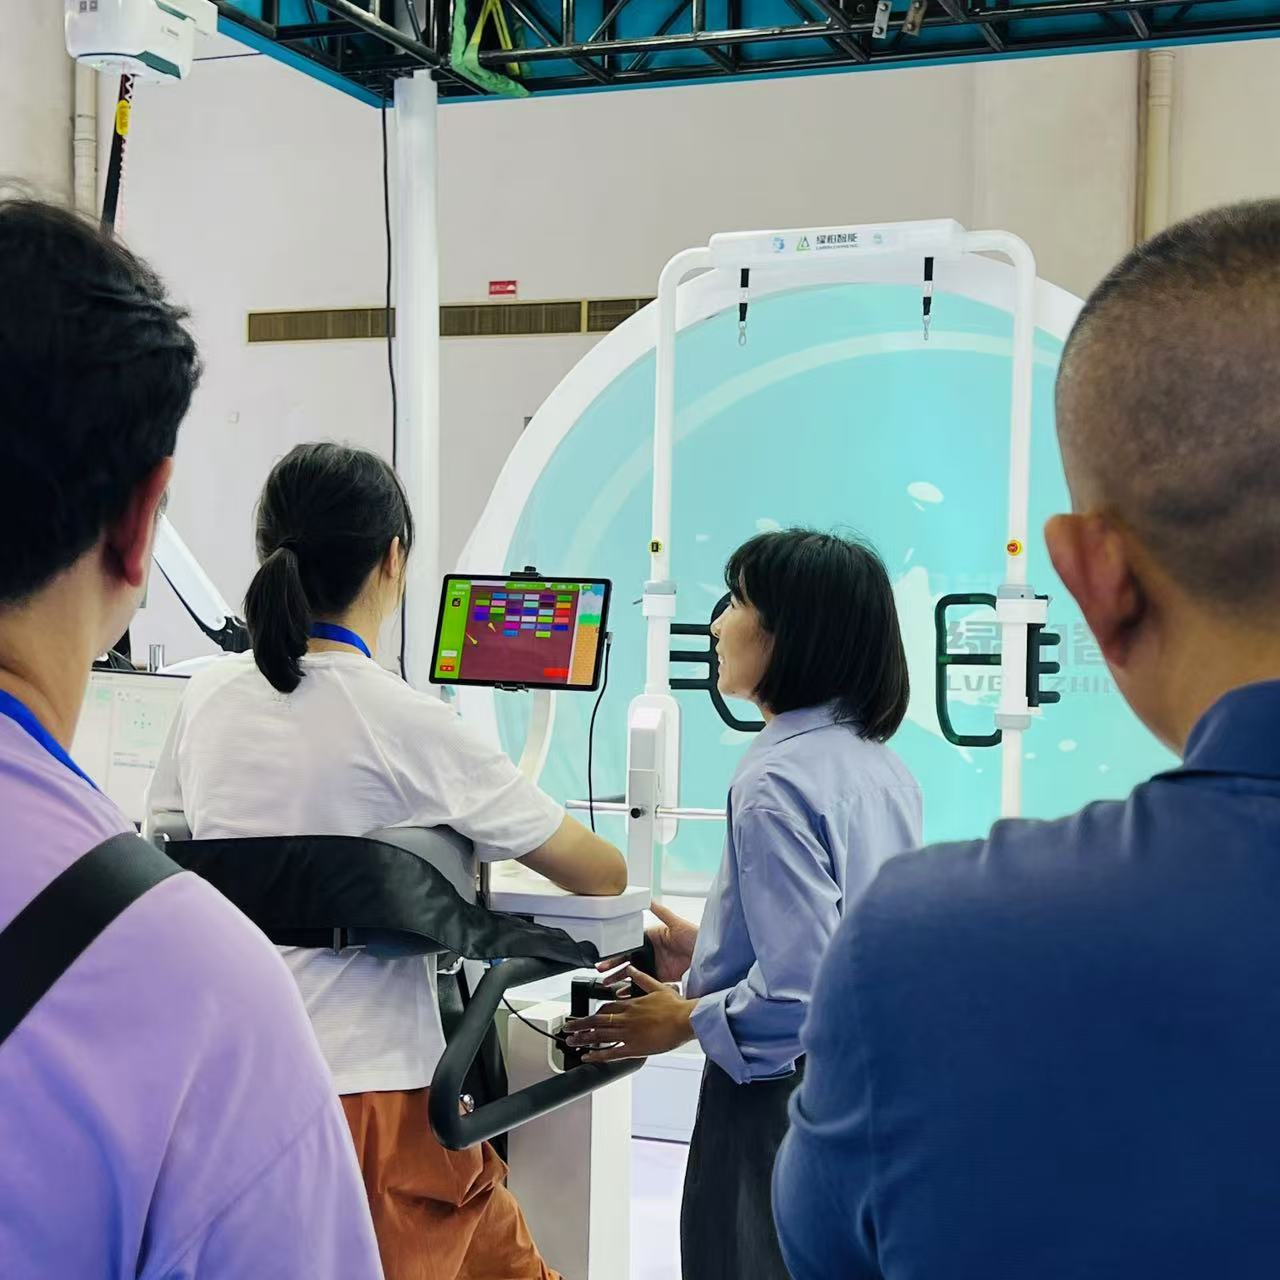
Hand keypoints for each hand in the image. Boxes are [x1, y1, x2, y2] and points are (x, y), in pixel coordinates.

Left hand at [564, 968, 697, 1062]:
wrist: (686, 1019)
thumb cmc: (675, 1005)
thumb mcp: (657, 986)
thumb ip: (641, 979)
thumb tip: (631, 968)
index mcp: (630, 1004)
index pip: (605, 1008)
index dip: (593, 1014)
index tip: (585, 1017)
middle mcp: (626, 1018)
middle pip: (596, 1021)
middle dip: (579, 1025)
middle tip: (567, 1029)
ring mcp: (628, 1033)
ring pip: (600, 1035)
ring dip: (583, 1039)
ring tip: (571, 1042)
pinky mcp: (634, 1048)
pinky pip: (611, 1052)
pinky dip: (597, 1055)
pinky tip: (587, 1057)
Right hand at [596, 902, 698, 983]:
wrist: (710, 957)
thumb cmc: (695, 936)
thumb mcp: (676, 923)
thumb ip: (661, 911)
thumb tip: (647, 897)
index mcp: (652, 938)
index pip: (628, 945)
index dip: (615, 952)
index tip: (603, 958)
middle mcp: (652, 952)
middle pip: (628, 961)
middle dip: (613, 967)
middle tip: (600, 973)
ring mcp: (656, 966)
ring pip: (633, 974)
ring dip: (620, 979)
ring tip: (607, 986)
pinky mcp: (662, 979)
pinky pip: (644, 984)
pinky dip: (633, 989)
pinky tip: (623, 993)